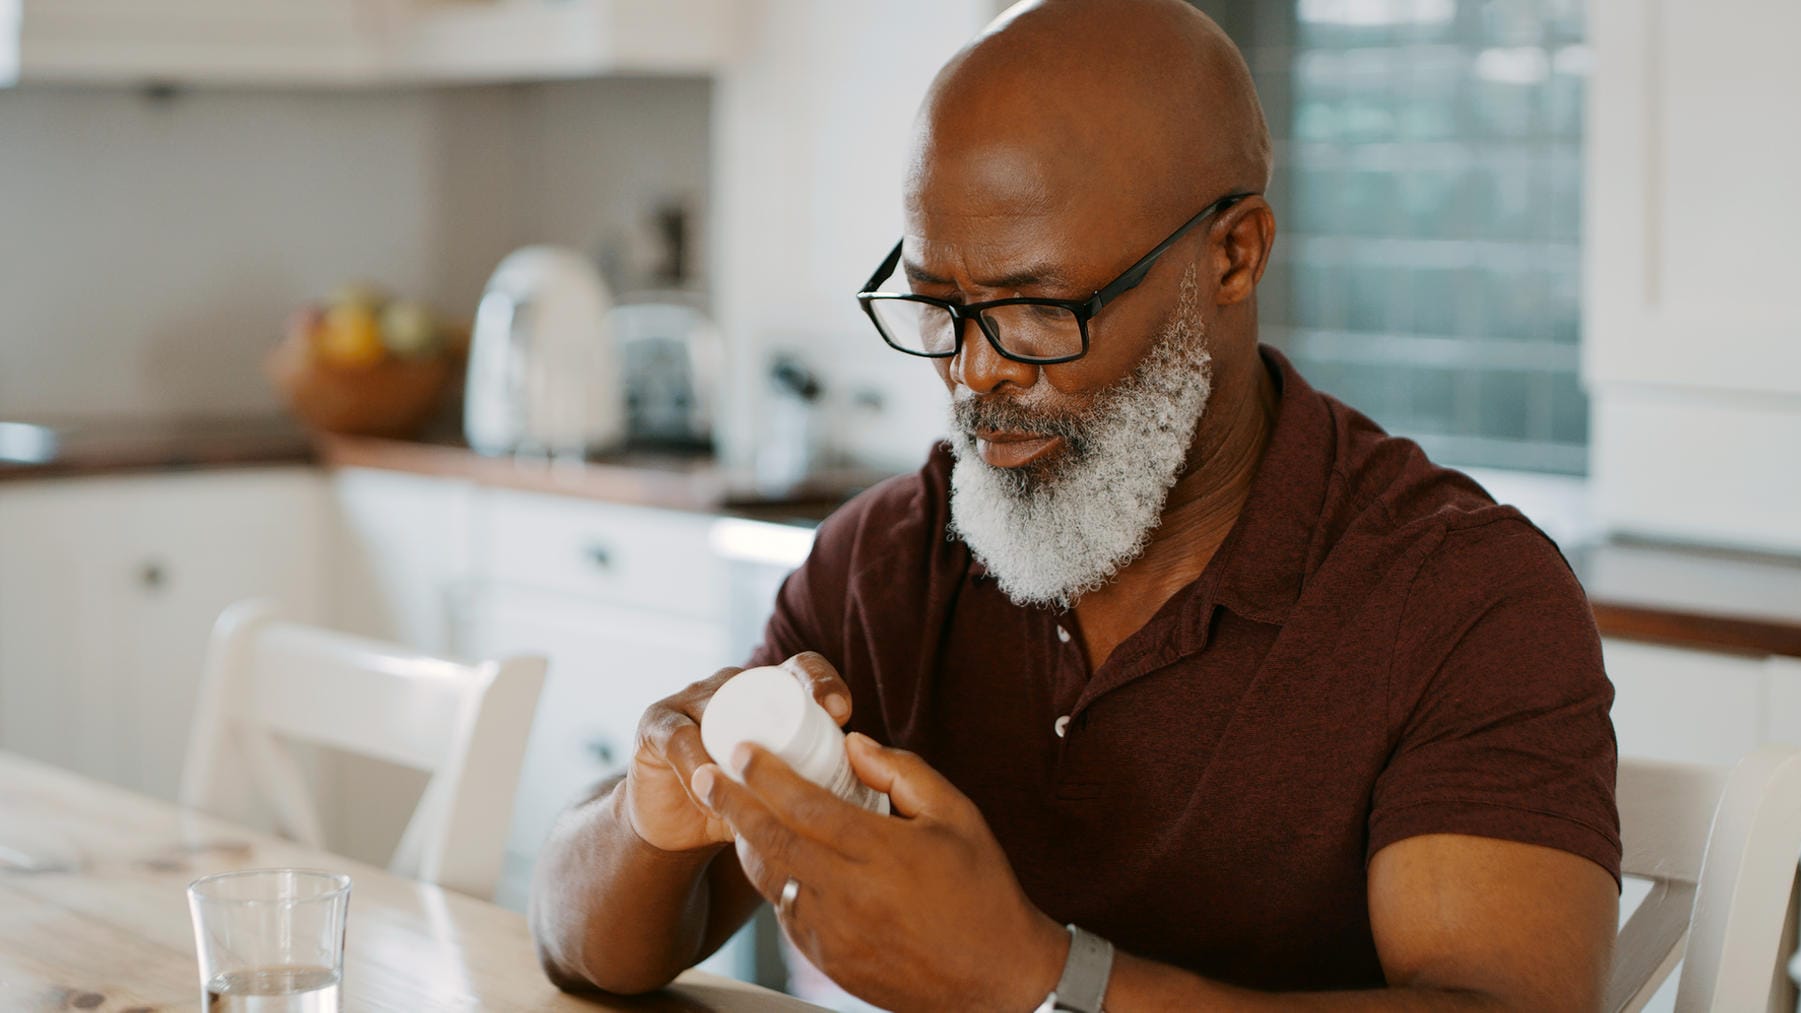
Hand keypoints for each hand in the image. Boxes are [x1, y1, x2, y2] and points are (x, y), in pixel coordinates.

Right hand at [624, 653, 852, 853]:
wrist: (679, 827)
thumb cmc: (744, 804)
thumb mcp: (788, 792)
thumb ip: (821, 784)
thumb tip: (878, 798)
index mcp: (770, 693)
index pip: (802, 669)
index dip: (823, 682)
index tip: (843, 714)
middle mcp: (732, 685)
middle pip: (762, 681)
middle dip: (790, 703)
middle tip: (814, 737)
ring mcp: (692, 699)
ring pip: (721, 710)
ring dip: (740, 748)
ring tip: (760, 784)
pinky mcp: (656, 724)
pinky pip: (680, 738)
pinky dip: (698, 767)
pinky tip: (711, 792)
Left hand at [691, 733, 1066, 1011]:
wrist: (998, 980)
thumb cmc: (982, 889)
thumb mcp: (956, 815)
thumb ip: (902, 772)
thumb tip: (852, 744)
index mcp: (881, 853)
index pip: (805, 806)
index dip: (766, 776)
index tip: (743, 751)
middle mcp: (850, 894)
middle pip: (771, 841)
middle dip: (732, 804)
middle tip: (703, 776)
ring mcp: (835, 933)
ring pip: (771, 881)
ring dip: (746, 845)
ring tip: (730, 814)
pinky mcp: (830, 962)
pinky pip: (787, 915)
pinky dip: (775, 883)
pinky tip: (774, 861)